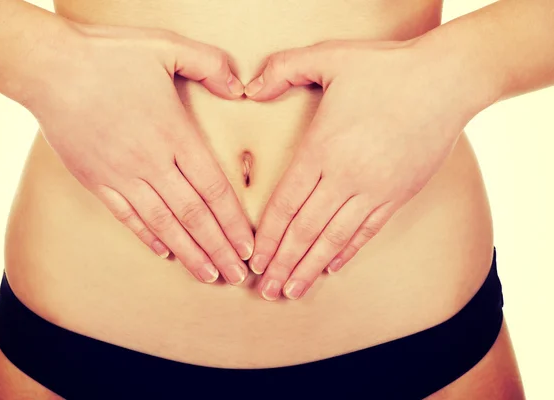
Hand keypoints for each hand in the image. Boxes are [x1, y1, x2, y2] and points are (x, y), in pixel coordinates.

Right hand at [30, 23, 252, 284]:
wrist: (48, 68)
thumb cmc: (108, 56)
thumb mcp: (167, 47)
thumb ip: (210, 63)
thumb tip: (240, 85)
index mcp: (175, 134)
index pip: (214, 190)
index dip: (234, 222)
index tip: (248, 247)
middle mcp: (152, 163)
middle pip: (194, 216)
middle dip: (219, 249)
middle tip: (238, 276)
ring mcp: (122, 176)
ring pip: (164, 224)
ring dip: (190, 254)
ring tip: (209, 276)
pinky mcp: (96, 181)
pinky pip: (127, 217)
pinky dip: (148, 237)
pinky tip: (164, 253)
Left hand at [245, 39, 483, 299]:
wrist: (448, 81)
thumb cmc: (389, 69)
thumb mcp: (330, 57)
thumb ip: (284, 68)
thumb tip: (250, 86)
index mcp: (322, 149)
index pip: (285, 205)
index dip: (267, 237)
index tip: (254, 261)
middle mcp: (345, 177)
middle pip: (305, 231)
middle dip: (282, 264)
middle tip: (266, 290)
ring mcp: (375, 190)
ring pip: (333, 240)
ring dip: (309, 269)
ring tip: (292, 292)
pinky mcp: (398, 196)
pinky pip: (366, 232)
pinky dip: (346, 253)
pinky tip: (330, 268)